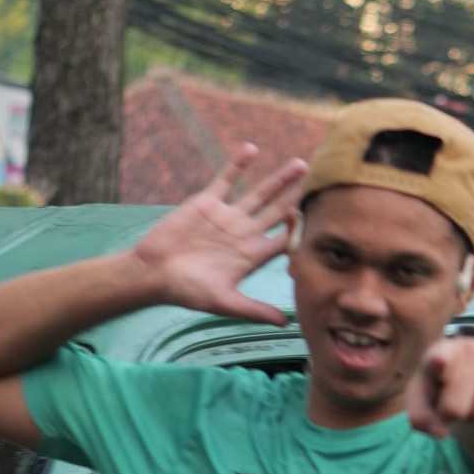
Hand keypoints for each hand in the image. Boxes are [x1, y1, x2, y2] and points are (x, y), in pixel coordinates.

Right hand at [132, 147, 305, 326]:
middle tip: (321, 181)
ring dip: (278, 179)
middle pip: (278, 212)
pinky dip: (237, 165)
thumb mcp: (224, 302)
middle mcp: (244, 233)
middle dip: (298, 197)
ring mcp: (227, 216)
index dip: (303, 230)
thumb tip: (286, 323)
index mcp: (252, 255)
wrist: (152, 273)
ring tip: (301, 163)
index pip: (285, 240)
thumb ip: (254, 310)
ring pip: (258, 193)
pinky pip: (225, 180)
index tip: (321, 218)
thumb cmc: (187, 291)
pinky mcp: (206, 202)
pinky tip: (252, 149)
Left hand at [408, 332, 473, 448]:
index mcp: (440, 351)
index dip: (439, 362)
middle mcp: (471, 346)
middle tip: (458, 409)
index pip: (440, 358)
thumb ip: (421, 417)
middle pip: (456, 408)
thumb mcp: (427, 401)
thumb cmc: (452, 392)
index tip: (439, 362)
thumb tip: (440, 432)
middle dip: (455, 419)